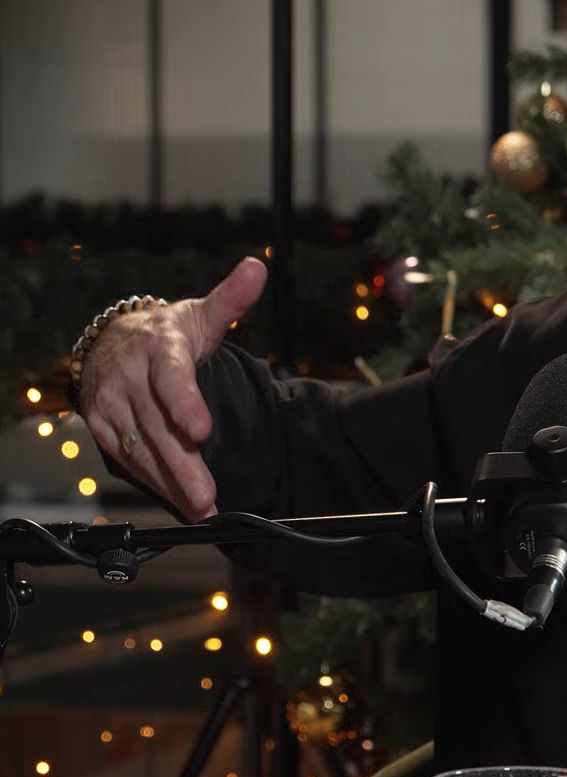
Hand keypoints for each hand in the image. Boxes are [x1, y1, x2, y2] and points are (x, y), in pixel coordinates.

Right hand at [78, 256, 267, 522]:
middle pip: (158, 426)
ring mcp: (110, 404)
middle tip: (207, 496)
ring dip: (170, 482)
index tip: (203, 430)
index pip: (171, 378)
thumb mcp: (201, 314)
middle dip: (183, 464)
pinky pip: (127, 459)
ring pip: (141, 448)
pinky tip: (178, 501)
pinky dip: (153, 482)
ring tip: (202, 507)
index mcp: (159, 347)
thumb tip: (257, 268)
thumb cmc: (168, 331)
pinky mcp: (100, 426)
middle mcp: (129, 377)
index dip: (185, 405)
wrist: (115, 340)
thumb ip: (231, 299)